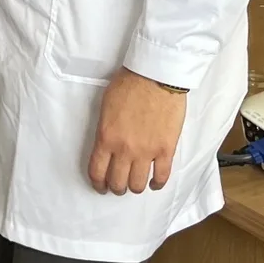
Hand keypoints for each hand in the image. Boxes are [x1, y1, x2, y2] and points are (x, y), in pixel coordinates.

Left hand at [88, 68, 186, 195]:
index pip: (97, 171)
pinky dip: (157, 184)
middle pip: (117, 182)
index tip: (100, 186)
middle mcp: (124, 149)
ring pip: (138, 184)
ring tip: (135, 184)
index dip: (98, 183)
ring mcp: (146, 151)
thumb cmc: (129, 84)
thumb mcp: (105, 106)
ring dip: (134, 187)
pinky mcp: (166, 149)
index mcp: (106, 137)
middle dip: (116, 187)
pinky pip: (161, 176)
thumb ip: (105, 130)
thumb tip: (106, 145)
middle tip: (118, 185)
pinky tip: (154, 183)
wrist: (156, 75)